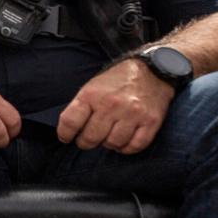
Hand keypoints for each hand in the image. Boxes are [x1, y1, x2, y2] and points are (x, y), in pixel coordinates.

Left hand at [57, 59, 174, 152]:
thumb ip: (80, 107)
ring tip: (108, 136)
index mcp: (92, 94)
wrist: (152, 70)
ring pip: (113, 144)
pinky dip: (127, 148)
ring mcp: (133, 114)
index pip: (70, 122)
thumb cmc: (117, 81)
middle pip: (91, 138)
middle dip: (86, 142)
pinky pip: (135, 146)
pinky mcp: (151, 121)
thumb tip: (69, 131)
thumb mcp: (92, 86)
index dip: (65, 134)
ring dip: (108, 144)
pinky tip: (123, 141)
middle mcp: (112, 105)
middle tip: (89, 139)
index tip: (67, 138)